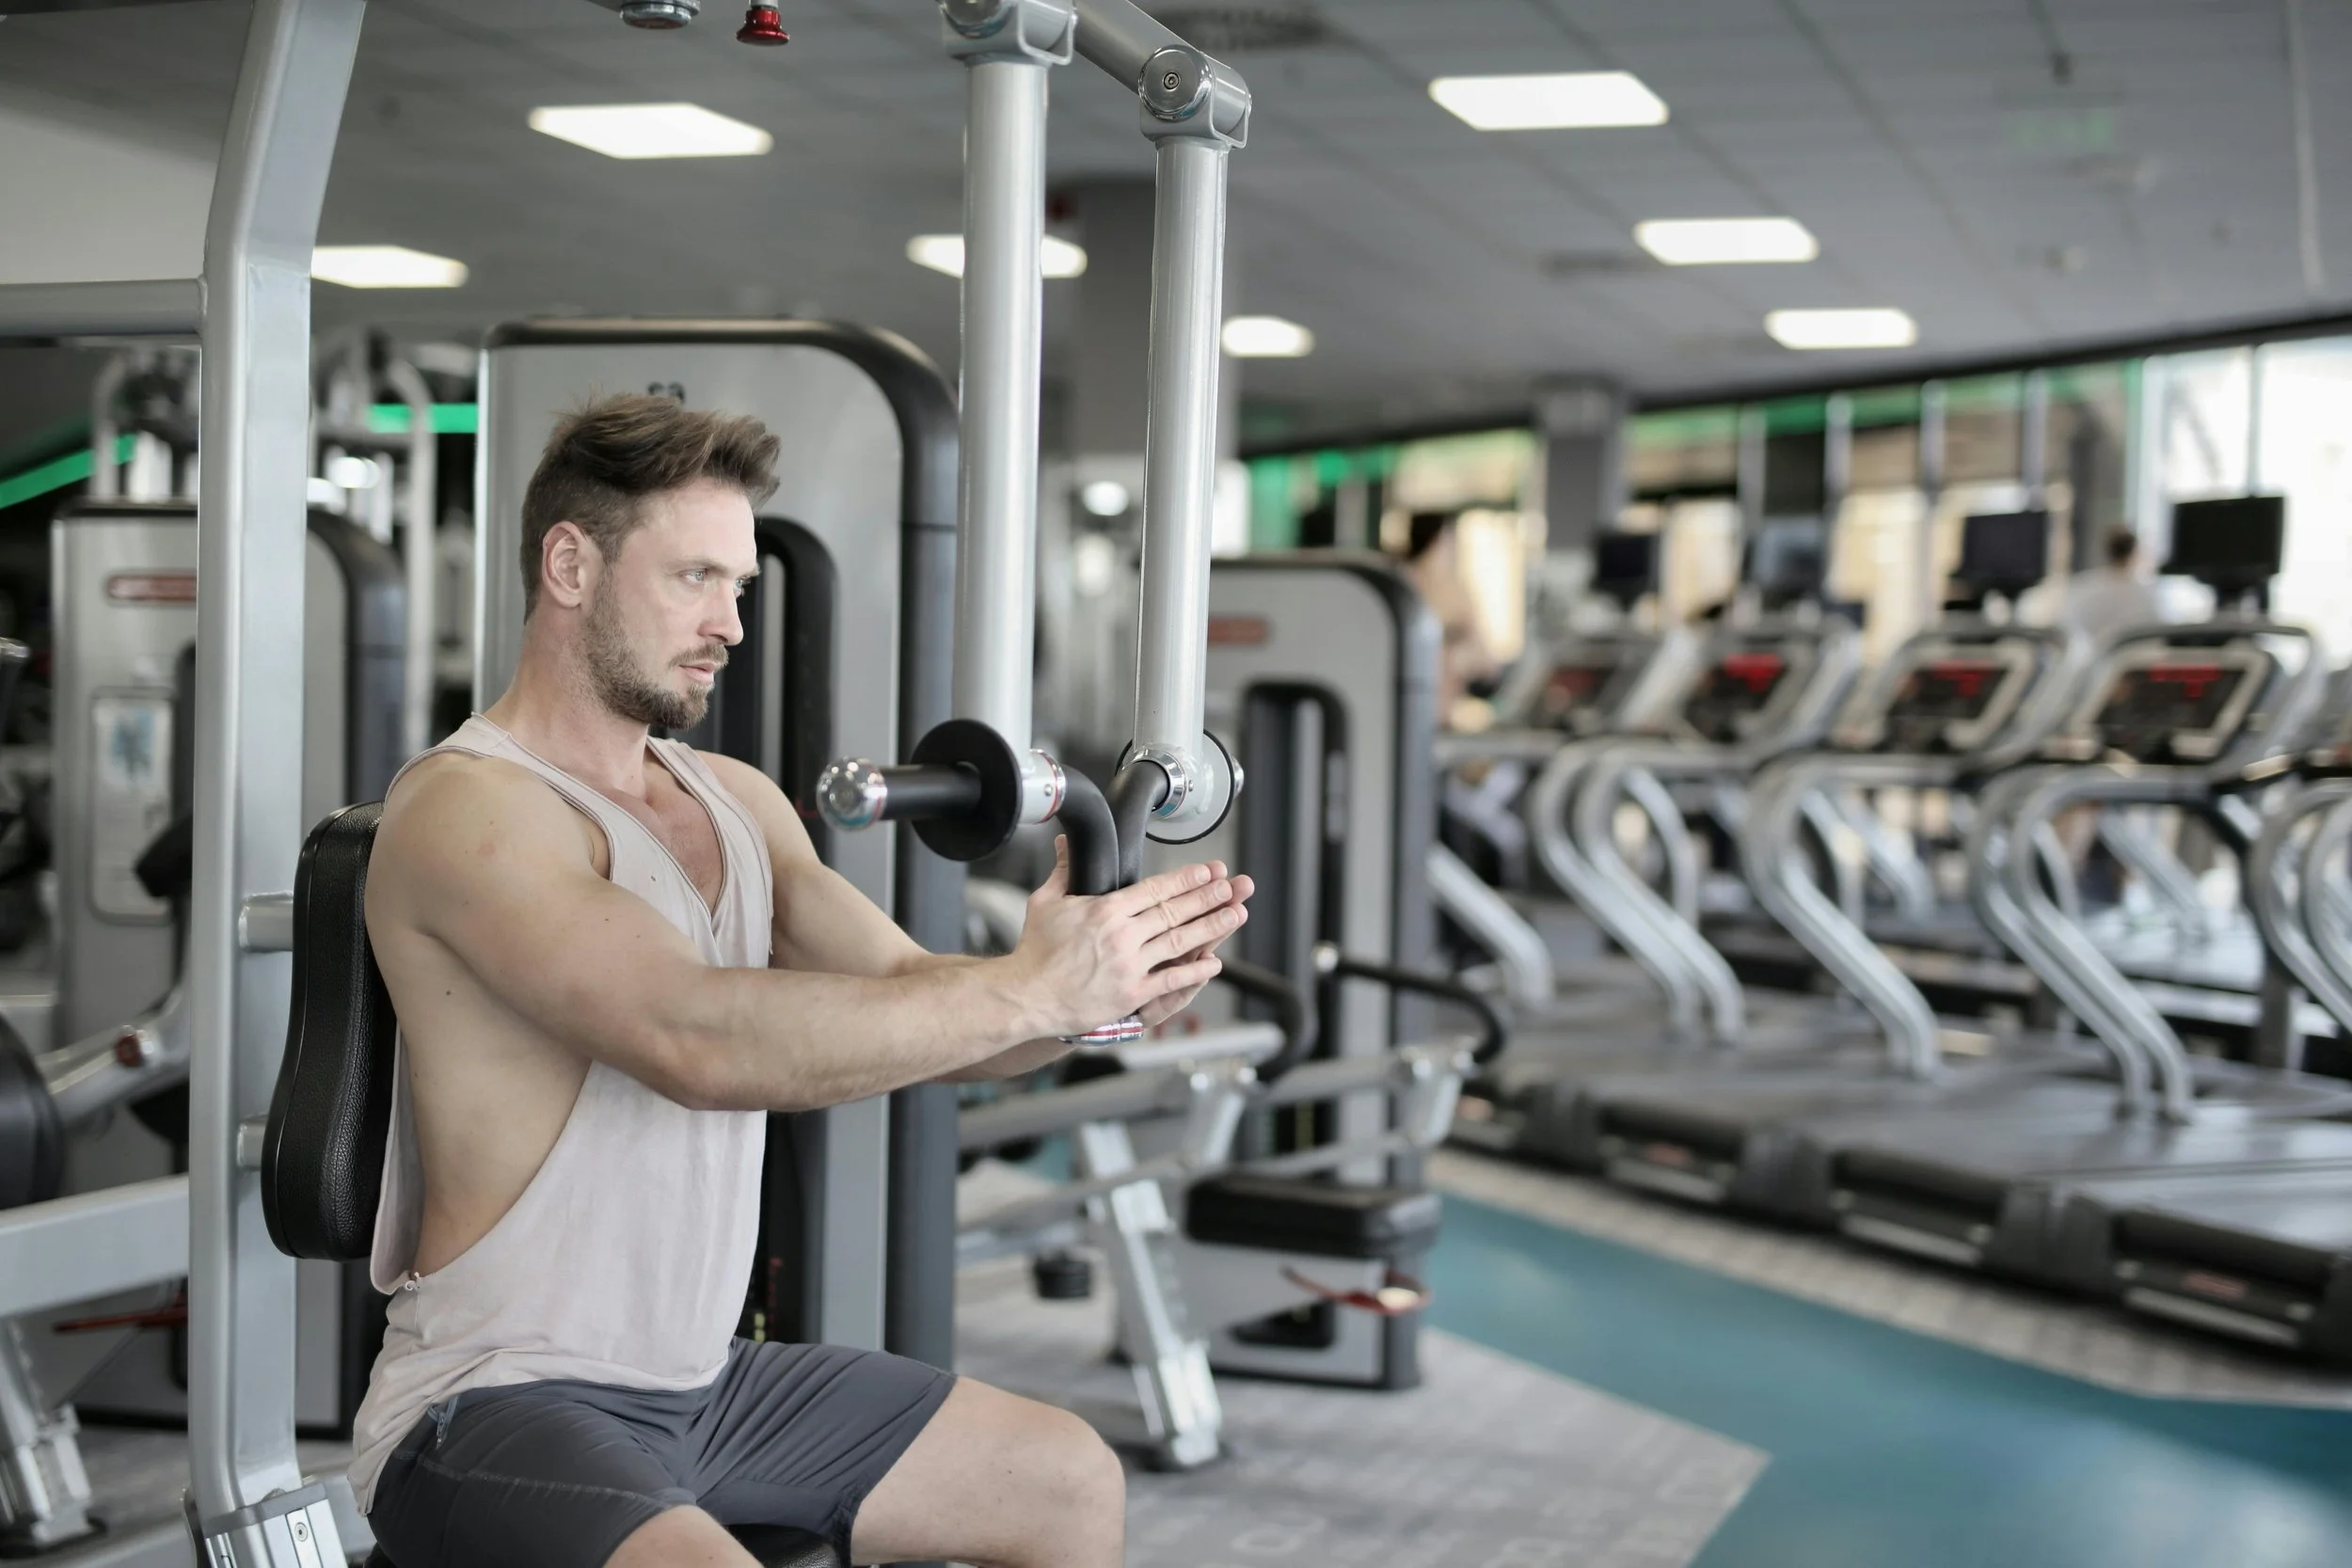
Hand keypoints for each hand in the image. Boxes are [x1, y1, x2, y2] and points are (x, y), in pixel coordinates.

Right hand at [1005, 838, 1248, 1038]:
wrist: (1027, 996)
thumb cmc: (1034, 952)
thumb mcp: (1045, 903)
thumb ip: (1063, 871)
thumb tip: (1066, 843)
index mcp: (1105, 910)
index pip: (1155, 889)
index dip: (1185, 879)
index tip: (1206, 871)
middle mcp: (1122, 936)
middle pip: (1174, 911)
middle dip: (1207, 897)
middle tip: (1231, 887)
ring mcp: (1129, 965)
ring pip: (1180, 942)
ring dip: (1212, 928)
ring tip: (1234, 915)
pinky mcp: (1131, 994)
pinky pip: (1170, 980)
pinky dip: (1194, 971)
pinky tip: (1213, 963)